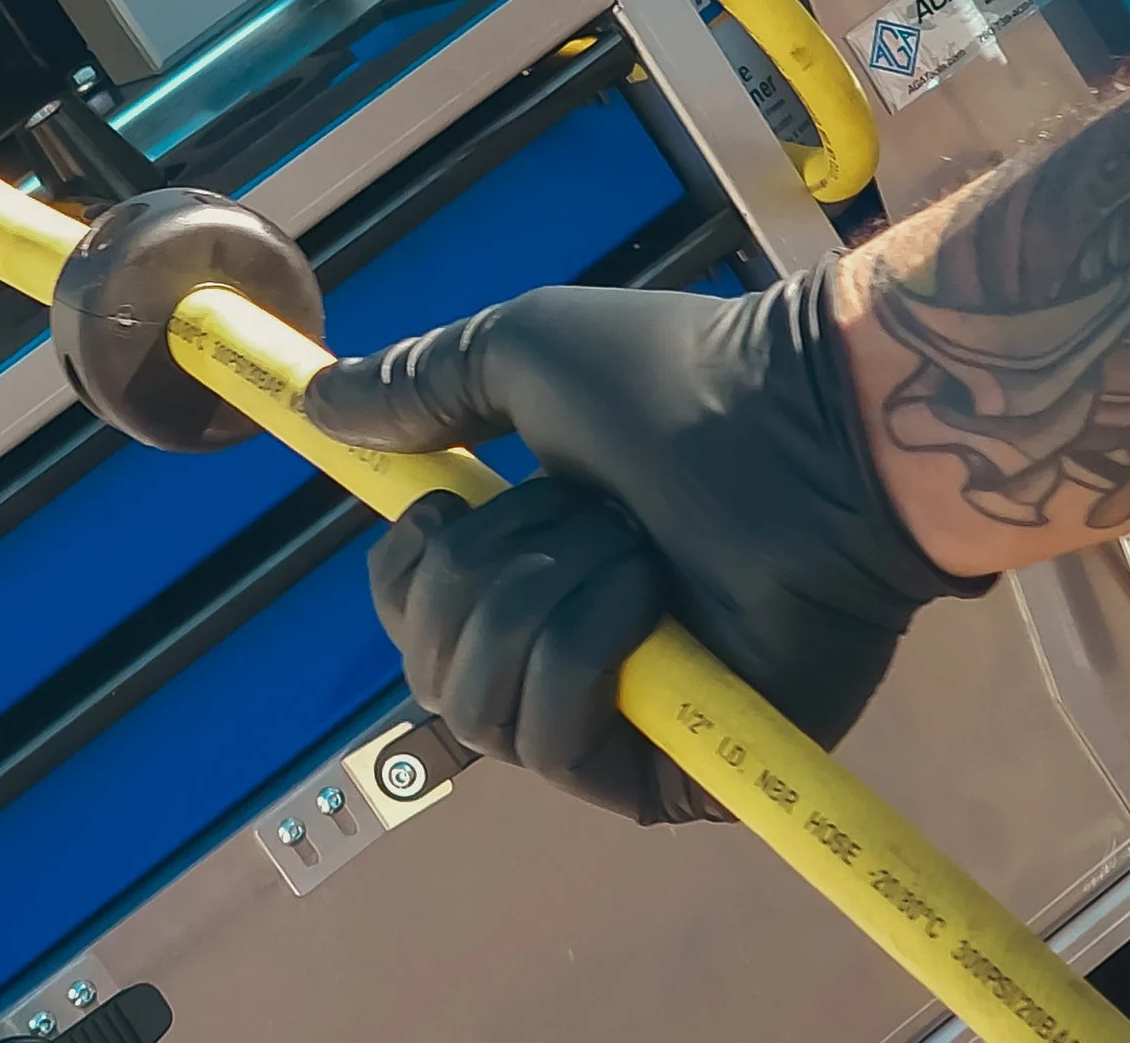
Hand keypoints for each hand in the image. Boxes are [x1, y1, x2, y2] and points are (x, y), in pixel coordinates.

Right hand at [305, 263, 986, 824]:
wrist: (807, 432)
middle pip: (432, 669)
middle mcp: (575, 648)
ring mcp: (628, 718)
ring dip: (543, 604)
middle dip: (486, 576)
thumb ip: (423, 384)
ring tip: (632, 549)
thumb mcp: (522, 355)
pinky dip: (584, 657)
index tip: (442, 509)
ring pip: (484, 708)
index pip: (413, 617)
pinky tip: (648, 600)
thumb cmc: (681, 384)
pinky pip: (557, 746)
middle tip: (578, 514)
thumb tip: (322, 399)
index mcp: (539, 564)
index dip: (407, 574)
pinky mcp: (675, 774)